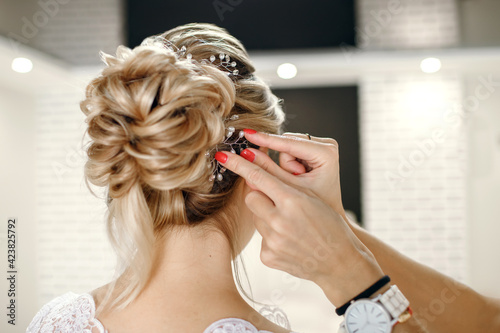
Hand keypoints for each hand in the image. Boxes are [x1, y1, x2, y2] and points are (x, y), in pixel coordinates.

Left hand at [214, 131, 383, 305]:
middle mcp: (280, 221)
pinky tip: (289, 241)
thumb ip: (283, 183)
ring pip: (255, 218)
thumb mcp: (312, 198)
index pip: (258, 177)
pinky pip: (260, 239)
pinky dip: (271, 237)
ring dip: (267, 217)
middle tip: (276, 201)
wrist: (339, 262)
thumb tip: (255, 170)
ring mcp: (273, 241)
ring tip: (290, 225)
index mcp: (293, 201)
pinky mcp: (268, 257)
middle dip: (259, 196)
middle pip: (251, 198)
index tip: (222, 156)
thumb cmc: (329, 225)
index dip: (239, 164)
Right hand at [242, 131, 346, 220]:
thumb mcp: (288, 188)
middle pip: (288, 143)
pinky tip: (298, 176)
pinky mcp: (315, 149)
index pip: (290, 143)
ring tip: (298, 181)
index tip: (248, 135)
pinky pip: (290, 150)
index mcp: (326, 153)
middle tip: (293, 179)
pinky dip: (288, 163)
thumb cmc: (311, 207)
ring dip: (285, 164)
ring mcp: (322, 145)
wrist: (326, 217)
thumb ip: (267, 170)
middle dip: (283, 163)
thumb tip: (246, 153)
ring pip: (287, 146)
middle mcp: (326, 145)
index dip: (267, 140)